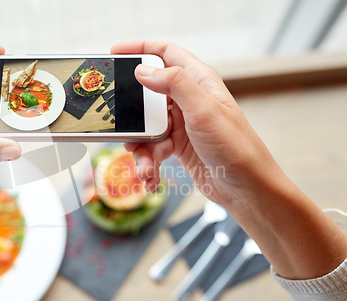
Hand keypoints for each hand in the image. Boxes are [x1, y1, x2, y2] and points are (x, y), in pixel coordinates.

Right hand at [111, 40, 346, 279]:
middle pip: (148, 93)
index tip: (115, 53)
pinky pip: (152, 148)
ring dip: (140, 146)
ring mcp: (182, 124)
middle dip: (131, 111)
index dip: (140, 48)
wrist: (246, 189)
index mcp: (198, 81)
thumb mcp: (203, 110)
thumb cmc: (235, 147)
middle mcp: (189, 99)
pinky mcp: (178, 146)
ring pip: (146, 126)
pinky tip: (150, 176)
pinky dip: (148, 162)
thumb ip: (174, 84)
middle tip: (118, 123)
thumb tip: (143, 70)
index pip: (166, 53)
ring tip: (144, 165)